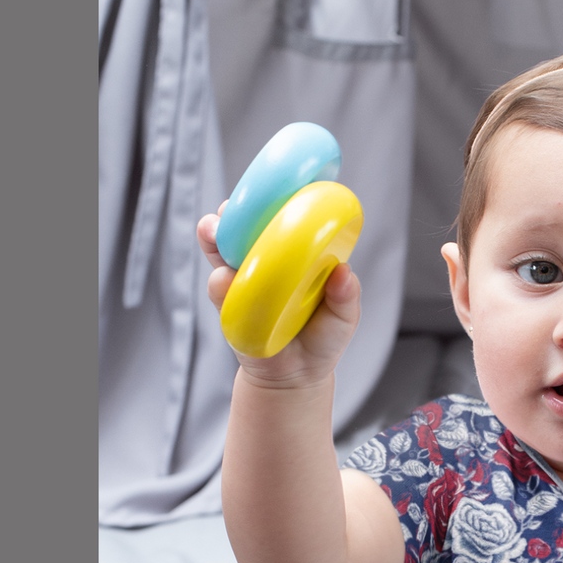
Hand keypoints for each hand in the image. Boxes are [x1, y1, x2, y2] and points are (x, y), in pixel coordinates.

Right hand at [197, 205, 360, 390]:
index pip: (277, 217)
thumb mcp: (344, 317)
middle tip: (230, 211)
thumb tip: (344, 273)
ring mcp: (242, 279)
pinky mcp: (228, 304)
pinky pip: (217, 287)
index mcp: (291, 252)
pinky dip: (221, 281)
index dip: (270, 199)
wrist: (298, 375)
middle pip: (240, 226)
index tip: (268, 188)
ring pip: (220, 250)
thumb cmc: (323, 336)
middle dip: (232, 213)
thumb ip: (346, 296)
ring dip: (216, 239)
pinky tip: (226, 281)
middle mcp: (262, 259)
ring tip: (217, 234)